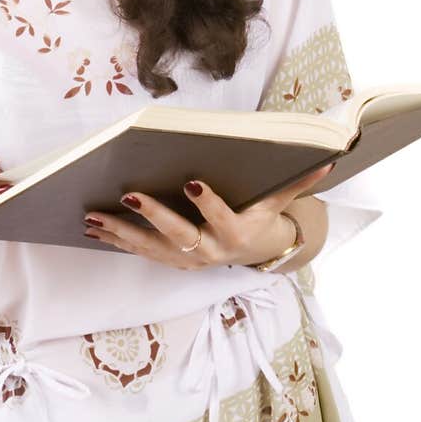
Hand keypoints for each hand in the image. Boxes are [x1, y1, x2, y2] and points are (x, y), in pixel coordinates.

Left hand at [82, 163, 335, 270]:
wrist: (253, 255)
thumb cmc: (261, 218)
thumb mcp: (279, 203)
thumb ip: (297, 183)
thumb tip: (329, 161)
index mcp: (236, 234)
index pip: (222, 218)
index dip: (208, 203)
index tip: (192, 182)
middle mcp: (209, 251)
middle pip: (179, 235)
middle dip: (153, 216)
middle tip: (129, 194)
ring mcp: (187, 259)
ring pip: (150, 247)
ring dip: (120, 231)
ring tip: (93, 215)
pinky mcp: (170, 260)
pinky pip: (140, 251)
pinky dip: (115, 239)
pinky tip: (92, 226)